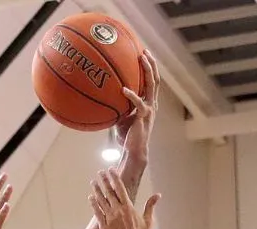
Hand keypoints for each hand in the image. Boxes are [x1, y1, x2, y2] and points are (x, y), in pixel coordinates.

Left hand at [90, 169, 157, 228]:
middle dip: (104, 180)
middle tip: (100, 173)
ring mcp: (110, 219)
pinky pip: (97, 213)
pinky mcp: (103, 227)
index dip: (114, 177)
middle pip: (109, 192)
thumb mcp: (148, 220)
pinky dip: (94, 204)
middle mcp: (118, 211)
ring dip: (97, 190)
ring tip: (93, 182)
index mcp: (128, 208)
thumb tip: (158, 195)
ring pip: (101, 201)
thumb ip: (151, 205)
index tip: (110, 170)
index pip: (120, 188)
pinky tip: (91, 197)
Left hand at [116, 52, 157, 182]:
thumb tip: (101, 96)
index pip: (151, 82)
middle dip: (151, 64)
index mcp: (148, 102)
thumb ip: (115, 106)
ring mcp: (150, 109)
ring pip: (152, 85)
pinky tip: (124, 90)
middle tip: (145, 50)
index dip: (149, 68)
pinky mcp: (144, 116)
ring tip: (142, 58)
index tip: (143, 54)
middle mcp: (152, 103)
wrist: (133, 150)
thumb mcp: (119, 117)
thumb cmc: (126, 136)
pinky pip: (139, 103)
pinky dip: (132, 95)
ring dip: (148, 71)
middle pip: (155, 79)